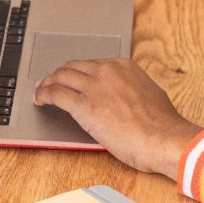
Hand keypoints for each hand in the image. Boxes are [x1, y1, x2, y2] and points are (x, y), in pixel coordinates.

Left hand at [33, 58, 202, 177]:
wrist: (163, 138)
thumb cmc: (161, 124)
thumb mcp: (149, 94)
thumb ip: (132, 90)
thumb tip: (126, 98)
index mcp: (123, 66)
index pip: (92, 64)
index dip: (79, 72)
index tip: (73, 78)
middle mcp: (106, 71)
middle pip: (73, 67)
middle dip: (59, 74)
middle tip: (51, 82)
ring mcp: (93, 86)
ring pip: (60, 77)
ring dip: (47, 83)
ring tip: (41, 90)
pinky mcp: (82, 105)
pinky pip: (55, 94)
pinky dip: (44, 95)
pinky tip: (40, 100)